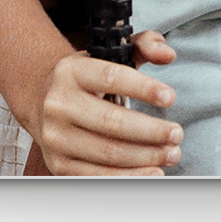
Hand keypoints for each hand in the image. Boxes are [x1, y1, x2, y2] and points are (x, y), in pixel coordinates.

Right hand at [30, 30, 182, 176]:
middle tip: (177, 134)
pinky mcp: (58, 164)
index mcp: (72, 71)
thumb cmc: (88, 78)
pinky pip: (97, 175)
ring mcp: (56, 137)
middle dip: (150, 131)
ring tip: (171, 154)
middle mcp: (59, 104)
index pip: (111, 77)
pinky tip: (151, 172)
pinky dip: (128, 176)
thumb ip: (144, 45)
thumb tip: (168, 55)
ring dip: (145, 157)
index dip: (143, 88)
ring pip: (107, 153)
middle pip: (111, 122)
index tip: (170, 97)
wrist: (44, 102)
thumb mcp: (111, 53)